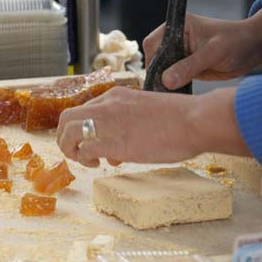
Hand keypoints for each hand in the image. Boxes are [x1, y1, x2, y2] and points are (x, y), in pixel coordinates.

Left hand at [57, 86, 200, 166]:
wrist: (196, 120)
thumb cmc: (180, 120)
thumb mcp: (147, 115)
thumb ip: (127, 127)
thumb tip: (114, 154)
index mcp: (116, 96)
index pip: (84, 109)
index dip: (84, 129)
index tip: (94, 142)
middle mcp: (107, 105)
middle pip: (67, 118)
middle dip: (65, 137)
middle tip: (77, 153)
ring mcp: (109, 123)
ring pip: (69, 132)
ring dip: (69, 148)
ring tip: (84, 161)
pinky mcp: (115, 142)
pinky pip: (84, 148)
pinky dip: (84, 158)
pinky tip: (97, 165)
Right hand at [143, 8, 261, 89]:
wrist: (254, 48)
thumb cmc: (236, 42)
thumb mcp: (213, 53)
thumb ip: (189, 66)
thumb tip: (166, 81)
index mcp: (179, 26)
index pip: (153, 43)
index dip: (152, 60)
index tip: (157, 77)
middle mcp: (176, 38)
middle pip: (155, 58)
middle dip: (157, 73)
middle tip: (162, 90)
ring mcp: (181, 53)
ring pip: (163, 69)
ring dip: (164, 81)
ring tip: (168, 94)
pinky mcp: (187, 66)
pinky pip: (174, 77)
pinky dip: (173, 86)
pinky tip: (176, 94)